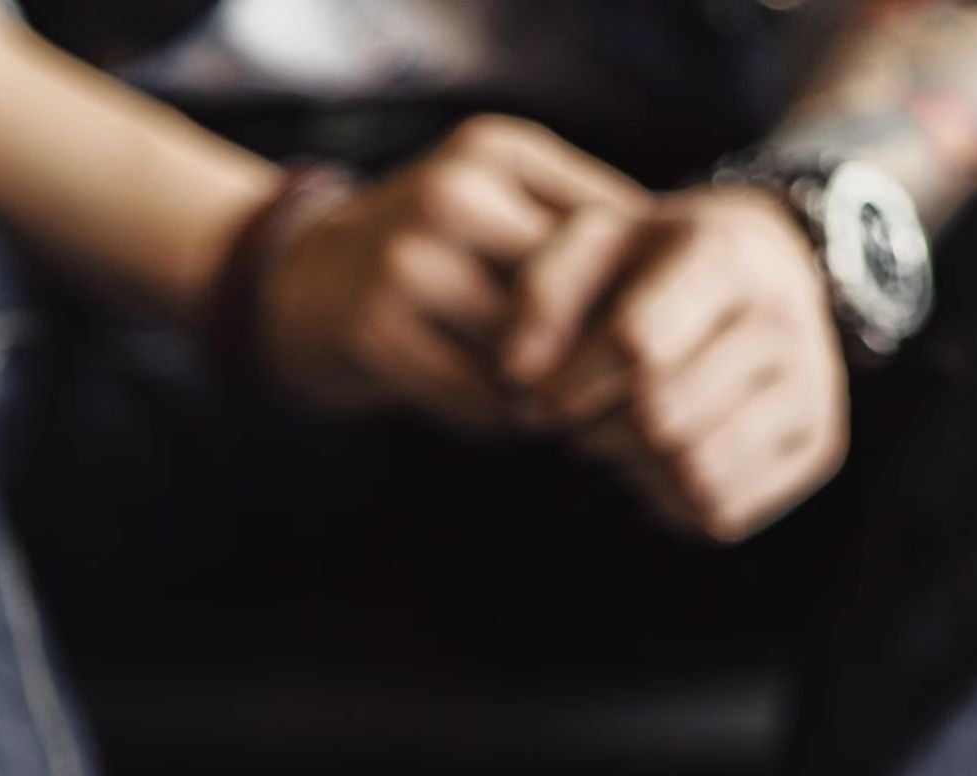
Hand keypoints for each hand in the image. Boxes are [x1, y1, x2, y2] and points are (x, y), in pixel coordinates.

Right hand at [258, 116, 644, 428]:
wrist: (296, 283)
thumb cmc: (427, 256)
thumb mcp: (500, 211)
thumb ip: (577, 239)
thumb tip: (680, 297)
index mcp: (500, 151)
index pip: (610, 225)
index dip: (647, 297)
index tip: (660, 348)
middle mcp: (455, 193)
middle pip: (576, 290)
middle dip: (606, 355)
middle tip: (621, 399)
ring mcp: (408, 263)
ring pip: (531, 353)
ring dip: (556, 399)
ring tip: (562, 414)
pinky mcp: (375, 335)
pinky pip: (479, 402)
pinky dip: (502, 423)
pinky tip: (505, 422)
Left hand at [505, 185, 849, 539]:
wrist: (768, 272)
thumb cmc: (661, 265)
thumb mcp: (599, 242)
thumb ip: (544, 290)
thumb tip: (518, 374)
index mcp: (729, 256)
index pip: (638, 346)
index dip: (571, 385)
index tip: (536, 398)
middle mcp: (785, 321)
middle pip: (661, 419)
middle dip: (595, 430)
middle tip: (573, 420)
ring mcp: (810, 389)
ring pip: (692, 472)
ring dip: (631, 468)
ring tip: (616, 436)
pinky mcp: (815, 449)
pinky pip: (719, 510)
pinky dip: (670, 498)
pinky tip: (658, 459)